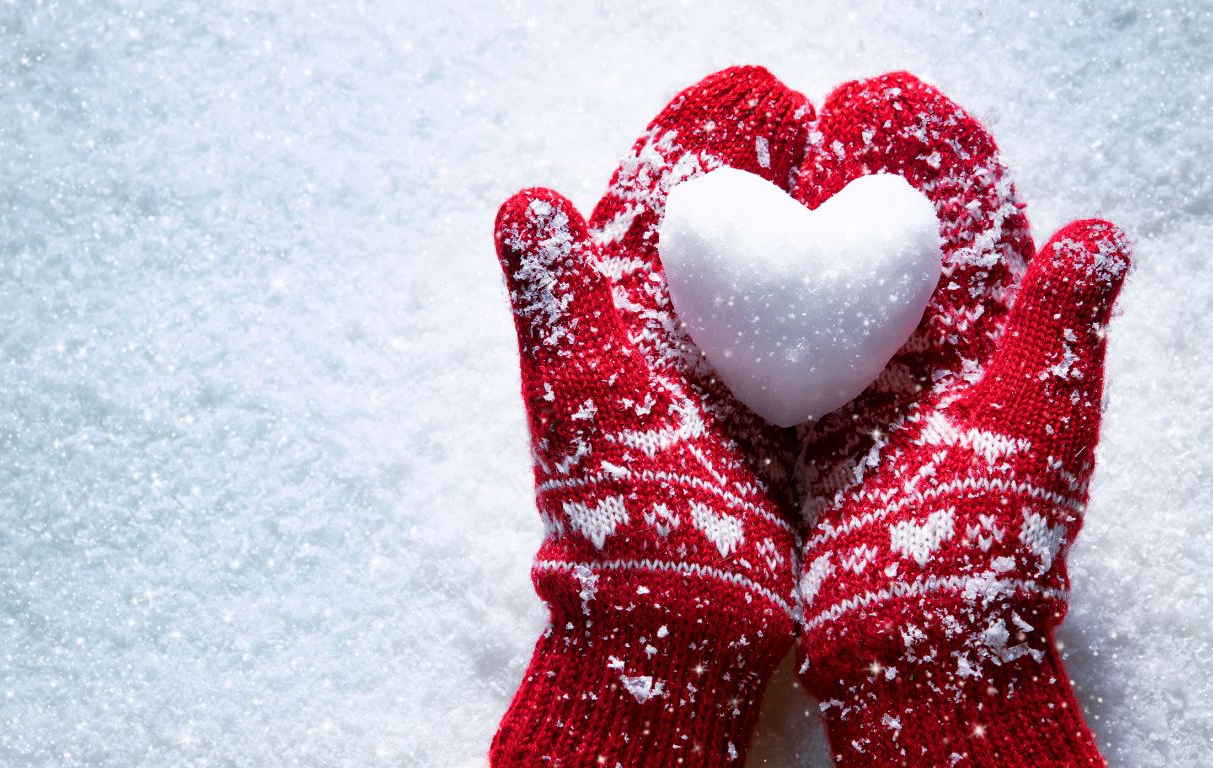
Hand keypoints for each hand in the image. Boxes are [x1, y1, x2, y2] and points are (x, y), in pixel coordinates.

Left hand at [489, 67, 810, 766]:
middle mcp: (679, 346)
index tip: (745, 90)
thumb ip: (557, 299)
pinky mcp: (792, 423)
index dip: (697, 146)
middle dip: (775, 167)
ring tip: (872, 149)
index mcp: (622, 326)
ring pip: (788, 279)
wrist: (684, 626)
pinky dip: (865, 293)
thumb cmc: (620, 512)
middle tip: (823, 104)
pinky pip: (833, 340)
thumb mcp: (582, 395)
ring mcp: (738, 383)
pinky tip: (902, 252)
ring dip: (827, 218)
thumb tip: (518, 200)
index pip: (659, 212)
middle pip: (734, 234)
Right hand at [792, 73, 1129, 765]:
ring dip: (791, 214)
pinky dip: (742, 288)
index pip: (958, 231)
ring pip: (815, 284)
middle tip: (818, 106)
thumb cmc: (984, 541)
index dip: (933, 163)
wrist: (905, 642)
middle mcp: (913, 364)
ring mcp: (848, 393)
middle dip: (853, 172)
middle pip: (878, 245)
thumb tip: (1103, 231)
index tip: (899, 103)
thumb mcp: (1036, 425)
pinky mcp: (789, 426)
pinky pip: (761, 341)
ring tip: (764, 139)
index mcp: (982, 347)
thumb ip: (1058, 324)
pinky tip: (716, 236)